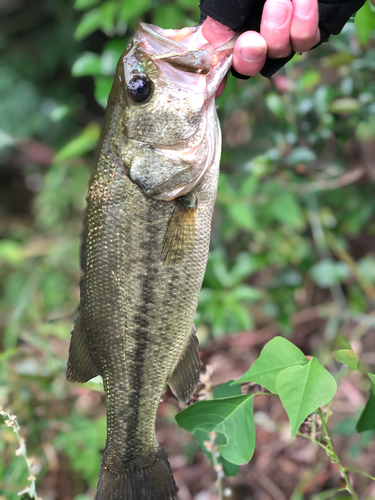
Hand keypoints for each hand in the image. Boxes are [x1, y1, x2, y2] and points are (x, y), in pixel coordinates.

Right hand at [202, 0, 319, 87]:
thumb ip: (220, 15)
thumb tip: (209, 43)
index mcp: (233, 22)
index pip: (221, 57)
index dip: (216, 76)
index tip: (213, 89)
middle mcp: (257, 30)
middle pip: (249, 64)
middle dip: (249, 56)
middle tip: (252, 41)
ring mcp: (284, 32)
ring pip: (278, 52)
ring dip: (277, 29)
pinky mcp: (310, 27)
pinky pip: (305, 40)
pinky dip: (303, 23)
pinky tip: (302, 0)